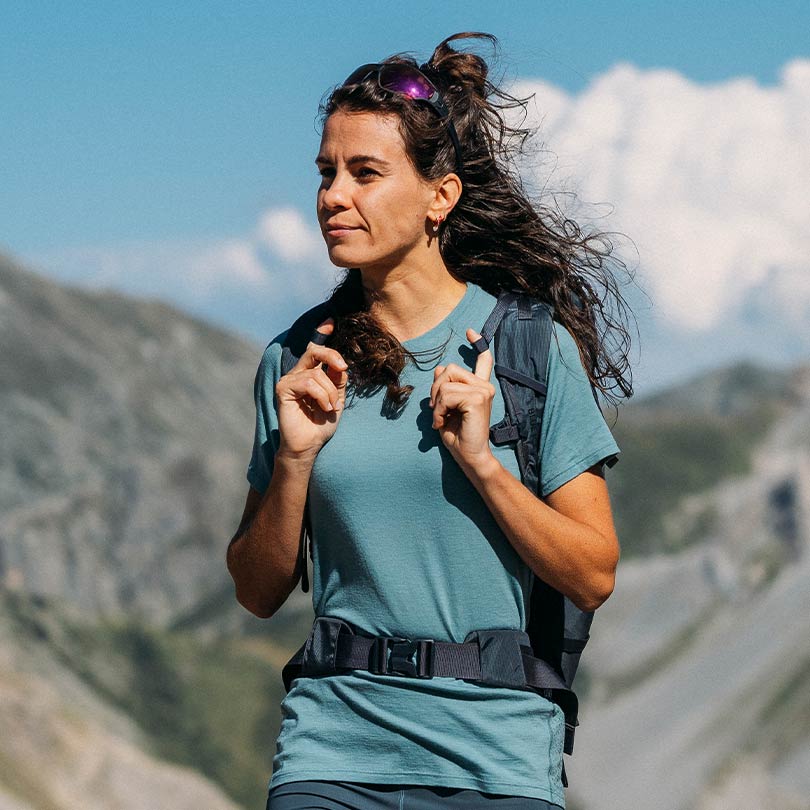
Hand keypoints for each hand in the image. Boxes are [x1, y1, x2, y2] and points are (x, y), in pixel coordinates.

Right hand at [275, 318, 347, 460]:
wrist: (309, 445)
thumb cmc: (321, 424)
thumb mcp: (336, 398)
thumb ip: (338, 380)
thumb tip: (340, 363)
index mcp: (310, 374)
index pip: (315, 349)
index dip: (321, 333)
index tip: (330, 320)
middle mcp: (297, 374)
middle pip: (314, 351)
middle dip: (332, 356)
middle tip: (343, 368)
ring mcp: (288, 380)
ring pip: (316, 373)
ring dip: (329, 391)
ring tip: (330, 406)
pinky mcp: (283, 389)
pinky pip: (307, 382)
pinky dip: (321, 394)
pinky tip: (323, 407)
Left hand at [429, 328, 496, 472]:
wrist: (469, 456)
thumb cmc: (458, 435)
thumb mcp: (446, 408)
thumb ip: (445, 388)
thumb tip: (440, 368)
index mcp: (480, 387)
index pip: (483, 360)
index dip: (478, 343)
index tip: (470, 331)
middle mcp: (485, 386)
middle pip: (450, 368)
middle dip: (436, 388)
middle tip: (436, 409)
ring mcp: (483, 391)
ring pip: (446, 382)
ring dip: (436, 403)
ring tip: (440, 419)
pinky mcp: (477, 399)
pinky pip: (447, 395)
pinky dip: (439, 410)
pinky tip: (442, 422)